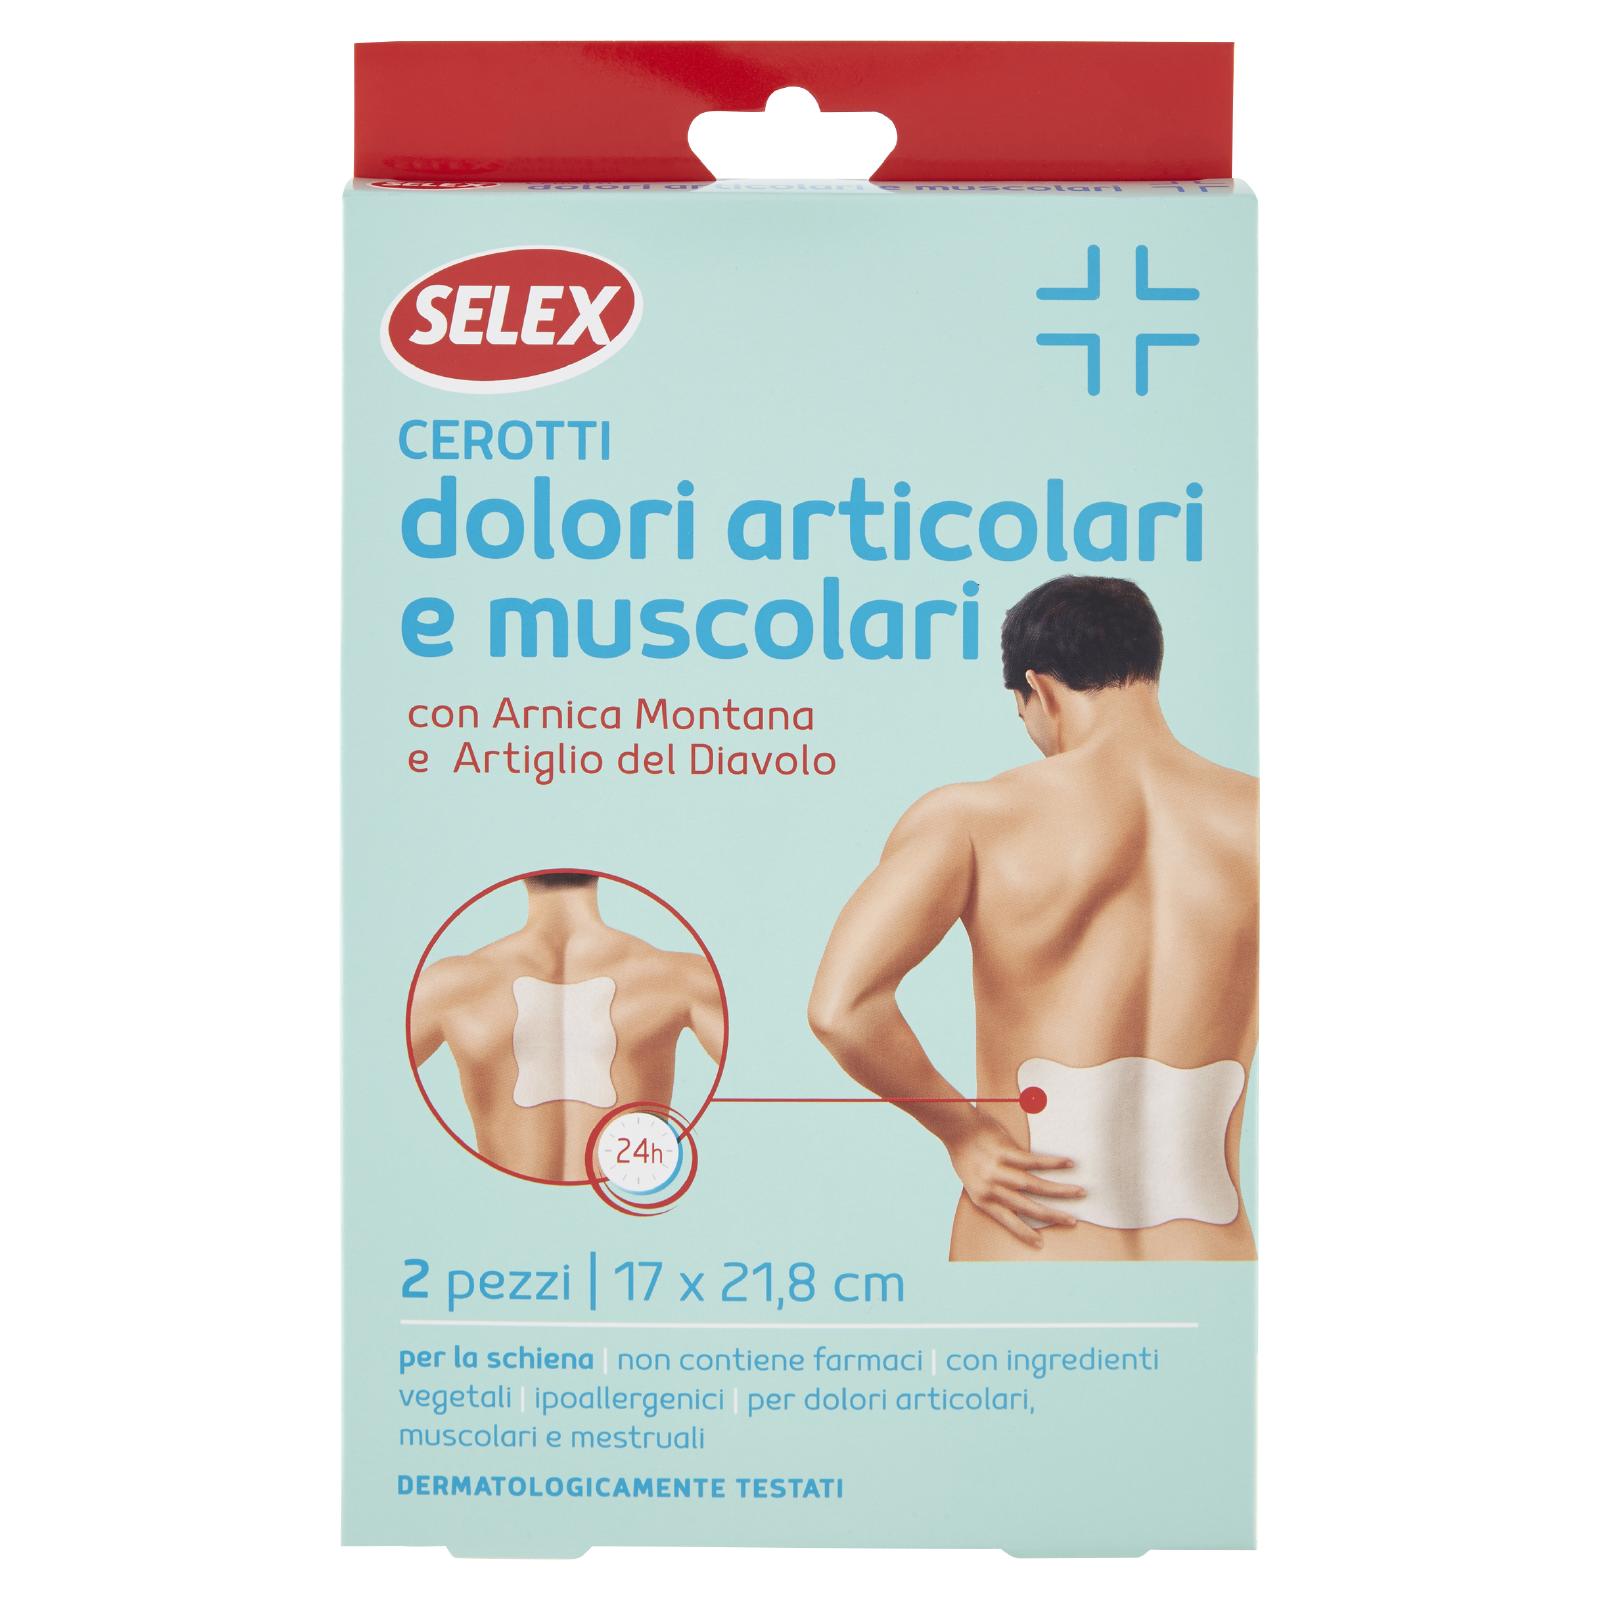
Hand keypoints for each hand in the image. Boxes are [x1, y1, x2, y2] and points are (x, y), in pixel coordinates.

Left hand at [945, 1115, 1084, 1247]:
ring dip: (1060, 1190)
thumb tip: (1016, 1196)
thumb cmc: (964, 1153)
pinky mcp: (1006, 1151)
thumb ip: (993, 1190)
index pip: (1007, 1220)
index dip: (1024, 1232)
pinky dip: (1053, 1163)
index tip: (1040, 1243)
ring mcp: (999, 1170)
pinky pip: (1033, 1160)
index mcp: (982, 1198)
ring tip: (1080, 1192)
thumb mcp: (972, 1179)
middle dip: (1052, 1215)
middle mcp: (992, 1187)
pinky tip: (1069, 1163)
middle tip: (1073, 1221)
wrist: (955, 1127)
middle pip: (1027, 1206)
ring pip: (1035, 1185)